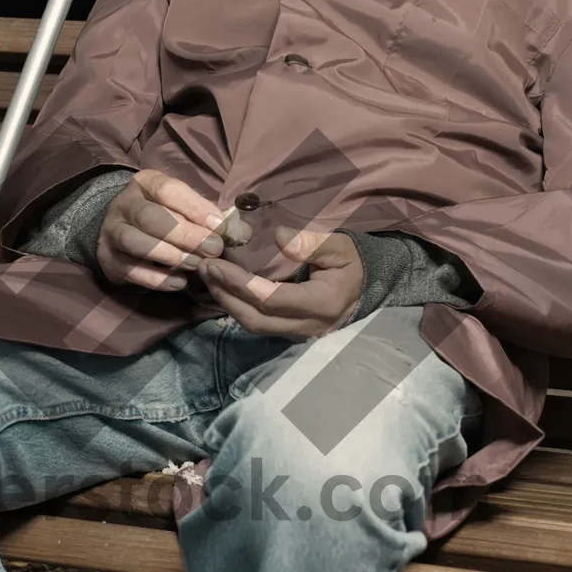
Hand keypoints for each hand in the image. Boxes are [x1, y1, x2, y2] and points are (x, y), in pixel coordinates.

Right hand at [97, 168, 241, 290]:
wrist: (121, 232)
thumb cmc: (163, 216)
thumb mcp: (184, 208)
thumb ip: (212, 218)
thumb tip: (243, 233)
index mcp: (146, 184)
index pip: (168, 190)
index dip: (195, 208)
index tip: (220, 226)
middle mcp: (124, 205)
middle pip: (149, 217)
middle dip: (184, 234)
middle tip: (213, 249)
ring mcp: (112, 233)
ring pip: (134, 242)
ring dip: (169, 255)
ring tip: (195, 265)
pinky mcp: (109, 260)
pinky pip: (131, 270)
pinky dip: (157, 279)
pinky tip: (179, 282)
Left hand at [197, 226, 363, 336]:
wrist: (367, 290)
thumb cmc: (353, 264)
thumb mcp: (339, 247)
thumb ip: (310, 243)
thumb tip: (278, 237)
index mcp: (321, 303)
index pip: (272, 299)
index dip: (241, 284)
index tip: (217, 264)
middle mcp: (308, 325)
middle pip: (256, 319)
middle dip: (225, 295)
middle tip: (204, 269)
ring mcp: (298, 334)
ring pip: (254, 326)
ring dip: (227, 303)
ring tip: (208, 277)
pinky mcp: (290, 334)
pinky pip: (258, 325)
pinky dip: (237, 308)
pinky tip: (223, 289)